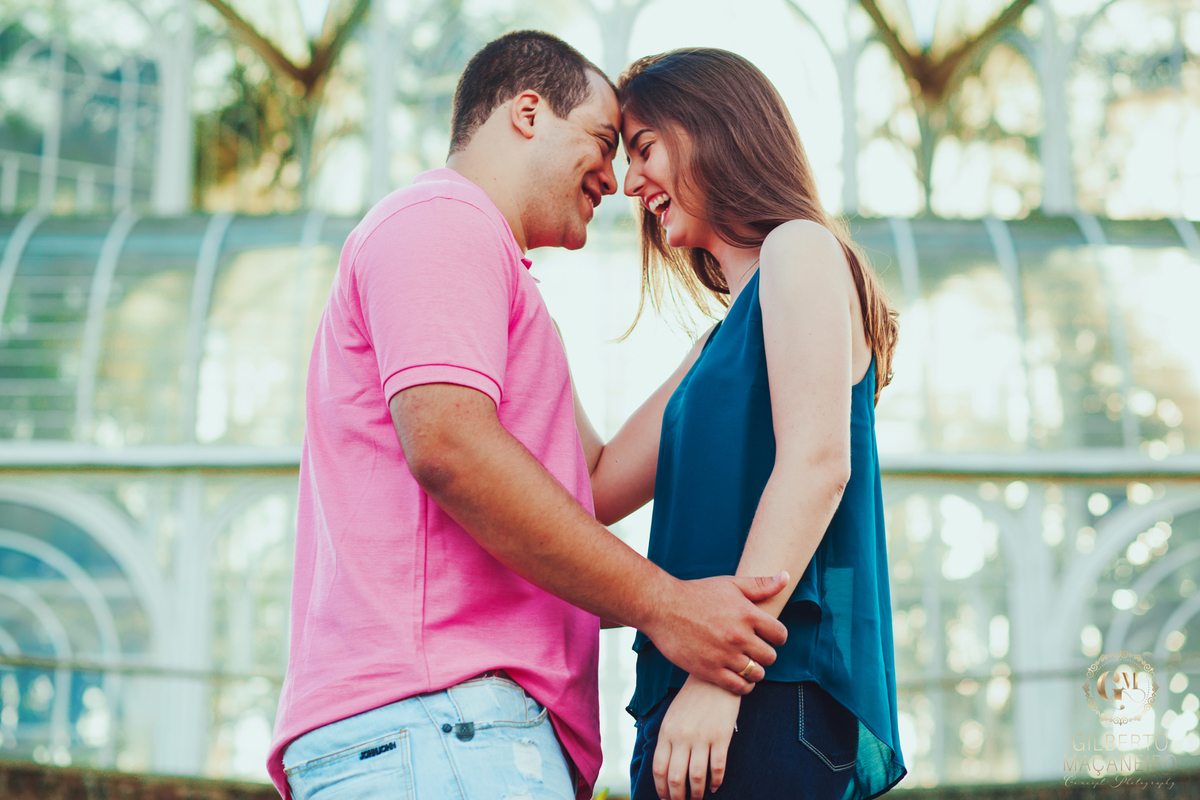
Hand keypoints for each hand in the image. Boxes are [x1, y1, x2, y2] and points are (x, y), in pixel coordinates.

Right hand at [643, 572, 788, 694]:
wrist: (662, 607)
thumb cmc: (697, 594)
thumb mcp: (730, 584)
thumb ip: (760, 584)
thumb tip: (786, 577)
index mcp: (747, 614)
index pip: (780, 635)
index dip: (776, 637)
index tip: (766, 637)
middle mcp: (739, 636)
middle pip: (770, 656)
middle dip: (764, 654)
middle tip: (753, 650)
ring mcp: (725, 655)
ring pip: (757, 673)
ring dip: (754, 670)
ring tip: (745, 663)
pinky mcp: (710, 671)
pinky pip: (739, 687)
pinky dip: (743, 685)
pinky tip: (737, 676)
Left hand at [654, 676, 740, 799]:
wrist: (715, 679)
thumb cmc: (693, 698)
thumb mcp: (672, 716)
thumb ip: (667, 739)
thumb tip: (665, 768)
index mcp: (667, 732)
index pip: (659, 769)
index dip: (661, 789)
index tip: (665, 799)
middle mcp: (682, 737)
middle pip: (675, 777)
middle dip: (677, 797)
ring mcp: (702, 738)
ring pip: (696, 777)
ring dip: (696, 794)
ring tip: (697, 799)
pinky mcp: (721, 737)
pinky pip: (717, 767)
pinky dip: (716, 782)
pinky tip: (714, 786)